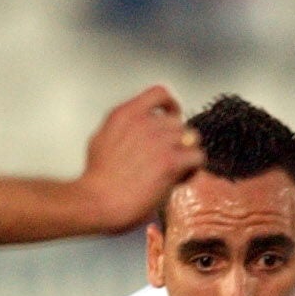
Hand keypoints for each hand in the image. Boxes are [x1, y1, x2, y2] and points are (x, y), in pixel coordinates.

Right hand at [76, 86, 201, 233]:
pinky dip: (193, 168)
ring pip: (191, 138)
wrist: (98, 201)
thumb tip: (133, 128)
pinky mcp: (170, 161)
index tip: (173, 115)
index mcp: (125, 114)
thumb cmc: (97, 180)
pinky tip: (180, 179)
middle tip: (168, 158)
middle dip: (176, 140)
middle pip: (178, 122)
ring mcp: (159, 140)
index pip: (159, 93)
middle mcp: (144, 122)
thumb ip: (122, 127)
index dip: (171, 105)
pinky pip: (197, 157)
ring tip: (174, 170)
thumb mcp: (100, 139)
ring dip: (186, 154)